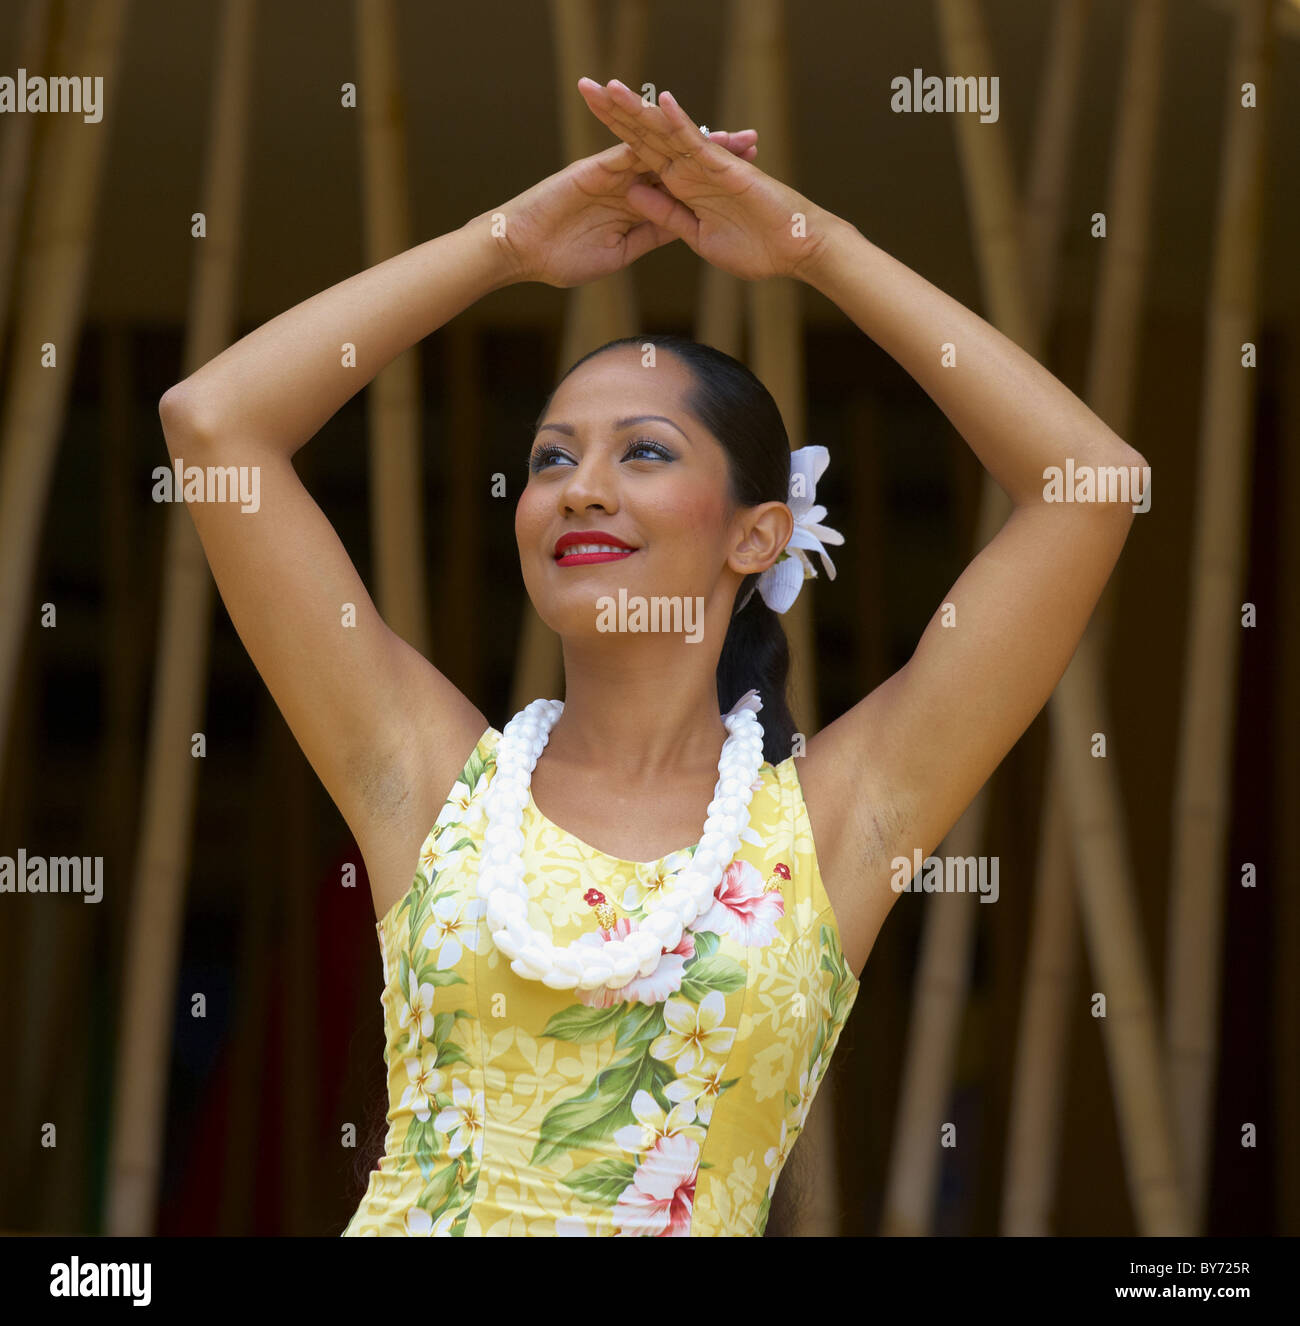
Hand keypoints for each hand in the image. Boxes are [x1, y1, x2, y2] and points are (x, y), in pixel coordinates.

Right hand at [494, 128, 759, 288]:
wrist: (523, 251)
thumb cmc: (562, 258)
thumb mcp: (619, 253)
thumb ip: (649, 234)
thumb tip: (682, 229)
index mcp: (638, 204)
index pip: (684, 188)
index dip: (714, 182)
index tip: (748, 181)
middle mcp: (630, 182)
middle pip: (681, 162)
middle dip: (715, 153)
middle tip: (752, 143)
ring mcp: (614, 172)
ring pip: (662, 150)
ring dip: (693, 141)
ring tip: (729, 135)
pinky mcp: (596, 167)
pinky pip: (629, 149)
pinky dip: (654, 137)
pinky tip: (683, 130)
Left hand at [578, 78, 836, 282]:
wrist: (793, 249)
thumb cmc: (754, 247)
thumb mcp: (696, 236)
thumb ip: (666, 214)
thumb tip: (633, 192)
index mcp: (681, 187)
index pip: (640, 155)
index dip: (613, 136)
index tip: (586, 123)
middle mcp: (690, 169)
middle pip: (645, 135)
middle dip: (615, 112)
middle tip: (585, 86)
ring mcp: (707, 165)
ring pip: (666, 131)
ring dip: (638, 110)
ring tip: (609, 87)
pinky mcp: (726, 168)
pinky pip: (698, 142)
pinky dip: (680, 121)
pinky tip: (660, 101)